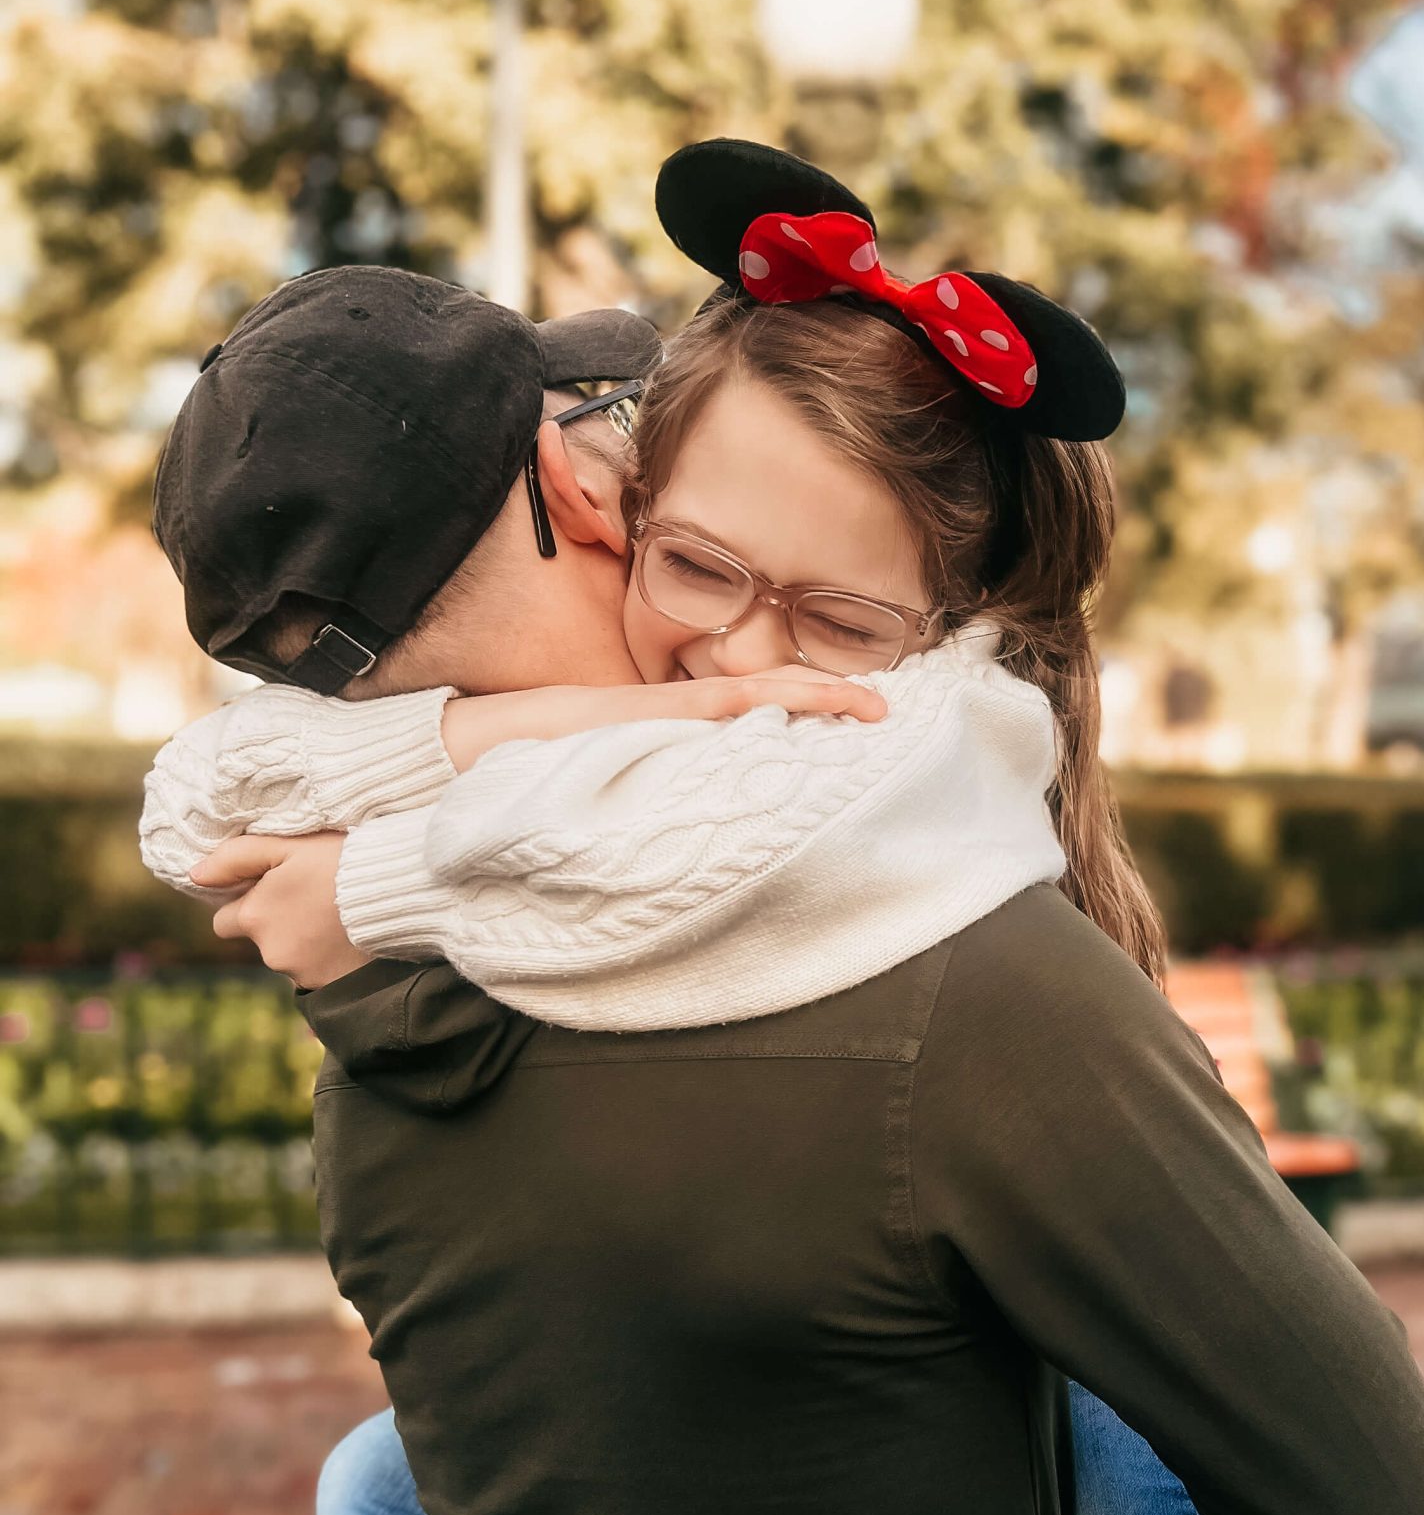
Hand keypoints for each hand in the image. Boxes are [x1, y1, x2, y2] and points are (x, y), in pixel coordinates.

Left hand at [191, 832, 369, 987]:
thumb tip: (196, 876)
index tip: (274, 891)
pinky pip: (316, 971)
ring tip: (335, 916)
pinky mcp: (328, 985)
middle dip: (275, 925)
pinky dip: (326, 957)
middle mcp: (269, 950)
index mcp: (253, 915)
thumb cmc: (342, 862)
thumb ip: (237, 857)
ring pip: (288, 956)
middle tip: (310, 900)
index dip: (247, 904)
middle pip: (260, 940)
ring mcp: (299, 972)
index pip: (225, 921)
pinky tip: (348, 935)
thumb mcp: (288, 845)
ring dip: (303, 940)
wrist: (396, 896)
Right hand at [440, 671, 887, 770]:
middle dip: (820, 698)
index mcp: (656, 724)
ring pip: (737, 697)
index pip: (743, 710)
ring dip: (799, 697)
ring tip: (860, 702)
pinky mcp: (619, 718)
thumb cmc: (514, 773)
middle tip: (884, 706)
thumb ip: (643, 786)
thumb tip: (687, 818)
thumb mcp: (596, 783)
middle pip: (757, 697)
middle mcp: (657, 710)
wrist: (449, 754)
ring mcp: (641, 711)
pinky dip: (737, 706)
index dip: (801, 705)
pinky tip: (778, 704)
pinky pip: (691, 711)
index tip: (856, 712)